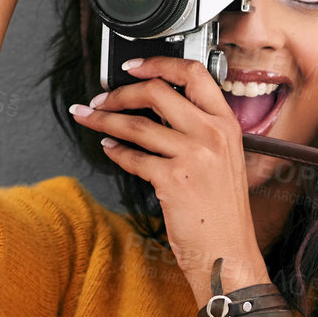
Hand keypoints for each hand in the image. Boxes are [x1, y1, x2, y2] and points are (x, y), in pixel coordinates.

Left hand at [69, 56, 269, 302]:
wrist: (228, 253)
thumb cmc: (223, 213)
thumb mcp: (223, 161)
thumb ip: (199, 132)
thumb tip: (156, 112)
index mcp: (227, 124)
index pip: (193, 74)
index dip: (158, 63)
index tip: (133, 65)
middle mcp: (212, 134)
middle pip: (157, 91)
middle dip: (120, 92)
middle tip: (101, 98)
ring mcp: (193, 156)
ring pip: (136, 125)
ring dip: (105, 120)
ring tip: (89, 118)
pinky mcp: (173, 180)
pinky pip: (134, 157)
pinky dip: (115, 152)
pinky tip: (108, 149)